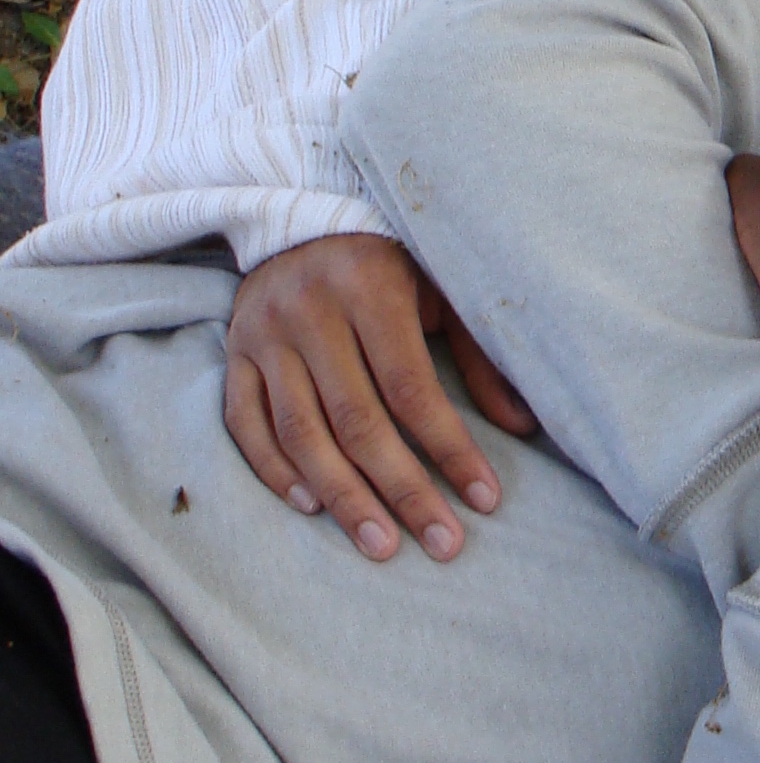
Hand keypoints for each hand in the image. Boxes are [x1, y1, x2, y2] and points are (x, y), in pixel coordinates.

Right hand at [225, 233, 536, 560]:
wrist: (302, 218)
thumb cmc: (391, 263)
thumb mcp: (443, 291)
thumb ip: (481, 356)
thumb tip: (523, 427)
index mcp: (369, 287)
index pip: (410, 387)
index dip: (448, 447)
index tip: (483, 498)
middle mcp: (308, 311)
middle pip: (355, 420)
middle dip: (402, 488)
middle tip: (440, 544)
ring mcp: (262, 335)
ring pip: (298, 431)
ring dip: (341, 496)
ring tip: (381, 544)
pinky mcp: (233, 353)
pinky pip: (244, 424)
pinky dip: (275, 471)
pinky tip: (312, 507)